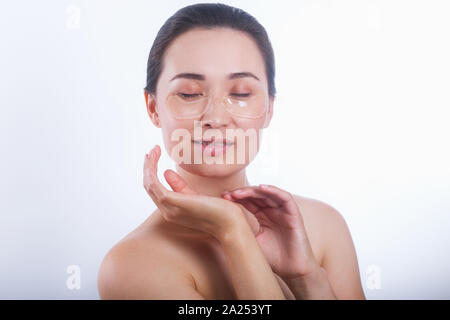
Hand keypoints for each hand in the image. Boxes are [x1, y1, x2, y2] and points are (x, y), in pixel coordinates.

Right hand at [143, 145, 258, 240]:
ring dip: (148, 166)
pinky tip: (154, 159)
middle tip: (152, 151)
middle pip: (149, 187)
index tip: (155, 156)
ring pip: (149, 184)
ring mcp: (169, 208)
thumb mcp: (197, 196)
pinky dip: (151, 170)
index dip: (152, 173)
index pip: (155, 191)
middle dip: (148, 167)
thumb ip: (181, 187)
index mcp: (173, 210)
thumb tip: (167, 172)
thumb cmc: (220, 212)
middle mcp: (168, 211)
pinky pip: (154, 185)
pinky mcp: (173, 202)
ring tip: (152, 151)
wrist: (231, 224)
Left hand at [221, 184, 320, 279]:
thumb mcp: (252, 241)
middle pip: (256, 195)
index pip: (248, 201)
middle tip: (227, 194)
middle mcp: (272, 210)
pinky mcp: (293, 213)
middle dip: (241, 193)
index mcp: (261, 216)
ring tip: (238, 192)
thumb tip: (221, 221)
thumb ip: (241, 229)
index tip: (222, 198)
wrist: (292, 270)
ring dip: (253, 190)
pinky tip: (261, 188)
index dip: (235, 198)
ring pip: (267, 193)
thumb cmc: (273, 257)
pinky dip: (273, 190)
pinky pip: (284, 197)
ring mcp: (282, 211)